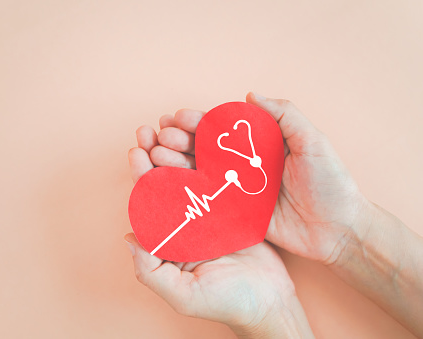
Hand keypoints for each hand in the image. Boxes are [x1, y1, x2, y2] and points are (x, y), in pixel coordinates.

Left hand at [126, 112, 313, 337]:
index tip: (136, 149)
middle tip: (150, 129)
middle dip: (156, 154)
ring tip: (173, 126)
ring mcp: (211, 213)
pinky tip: (206, 139)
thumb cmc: (226, 303)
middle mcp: (187, 223)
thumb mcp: (183, 295)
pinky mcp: (234, 208)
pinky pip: (219, 180)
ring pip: (191, 175)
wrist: (271, 304)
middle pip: (167, 182)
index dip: (140, 175)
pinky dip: (210, 159)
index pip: (149, 202)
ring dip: (180, 151)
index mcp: (170, 239)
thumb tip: (127, 238)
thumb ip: (150, 271)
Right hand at [133, 93, 367, 264]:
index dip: (197, 121)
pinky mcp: (236, 214)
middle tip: (161, 138)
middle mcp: (243, 165)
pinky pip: (206, 201)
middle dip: (178, 140)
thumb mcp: (313, 142)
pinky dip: (184, 193)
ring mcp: (237, 190)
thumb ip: (285, 115)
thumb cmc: (330, 183)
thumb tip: (250, 94)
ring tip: (156, 157)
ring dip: (174, 163)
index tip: (177, 118)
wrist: (339, 230)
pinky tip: (164, 185)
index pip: (222, 129)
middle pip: (203, 149)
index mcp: (259, 145)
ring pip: (199, 173)